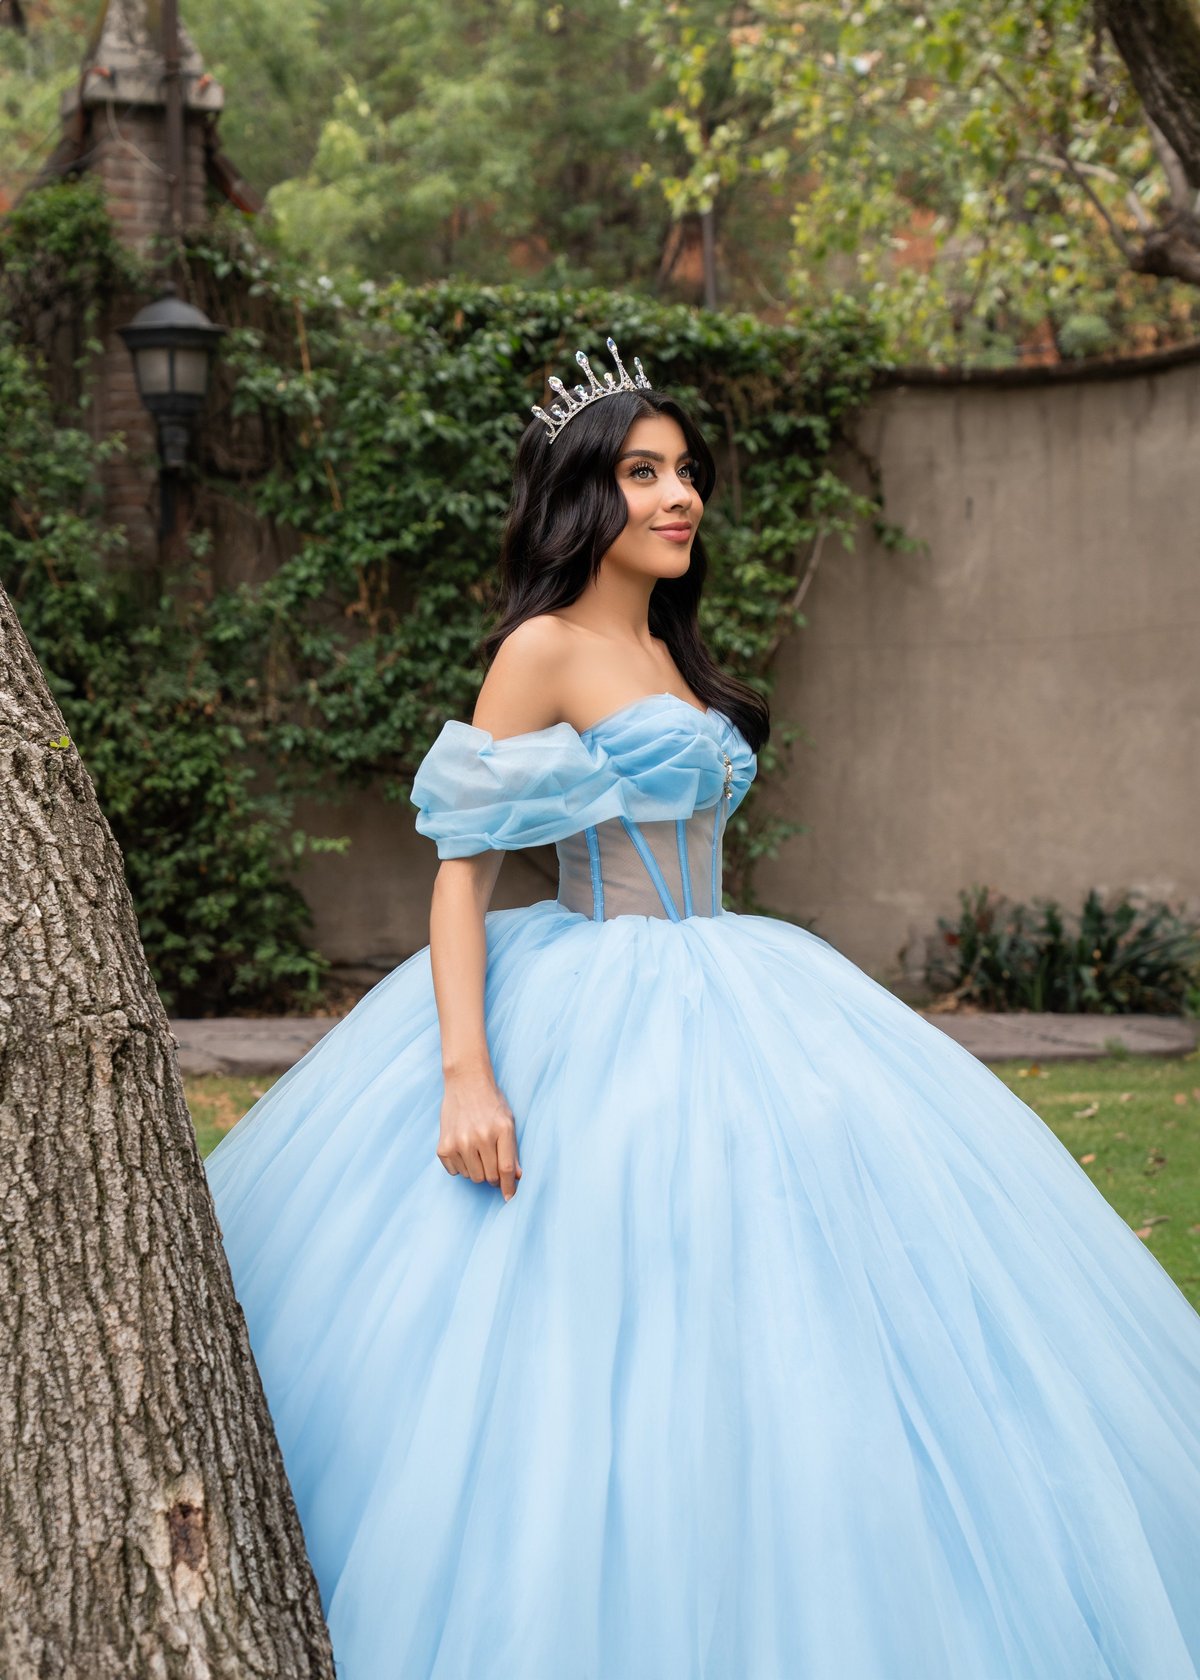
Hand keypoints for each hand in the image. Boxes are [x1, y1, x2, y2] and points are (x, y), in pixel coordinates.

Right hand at [437, 1072, 521, 1200]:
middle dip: (493, 1175)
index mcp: (501, 1130)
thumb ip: (512, 1150)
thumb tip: (516, 1177)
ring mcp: (459, 1141)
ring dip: (477, 1169)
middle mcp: (480, 1137)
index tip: (509, 1197)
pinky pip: (455, 1172)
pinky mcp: (444, 1145)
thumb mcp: (508, 1121)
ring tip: (476, 1150)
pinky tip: (463, 1149)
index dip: (509, 1187)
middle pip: (489, 1177)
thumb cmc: (491, 1102)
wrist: (465, 1082)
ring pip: (472, 1177)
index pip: (506, 1169)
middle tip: (491, 1161)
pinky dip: (461, 1166)